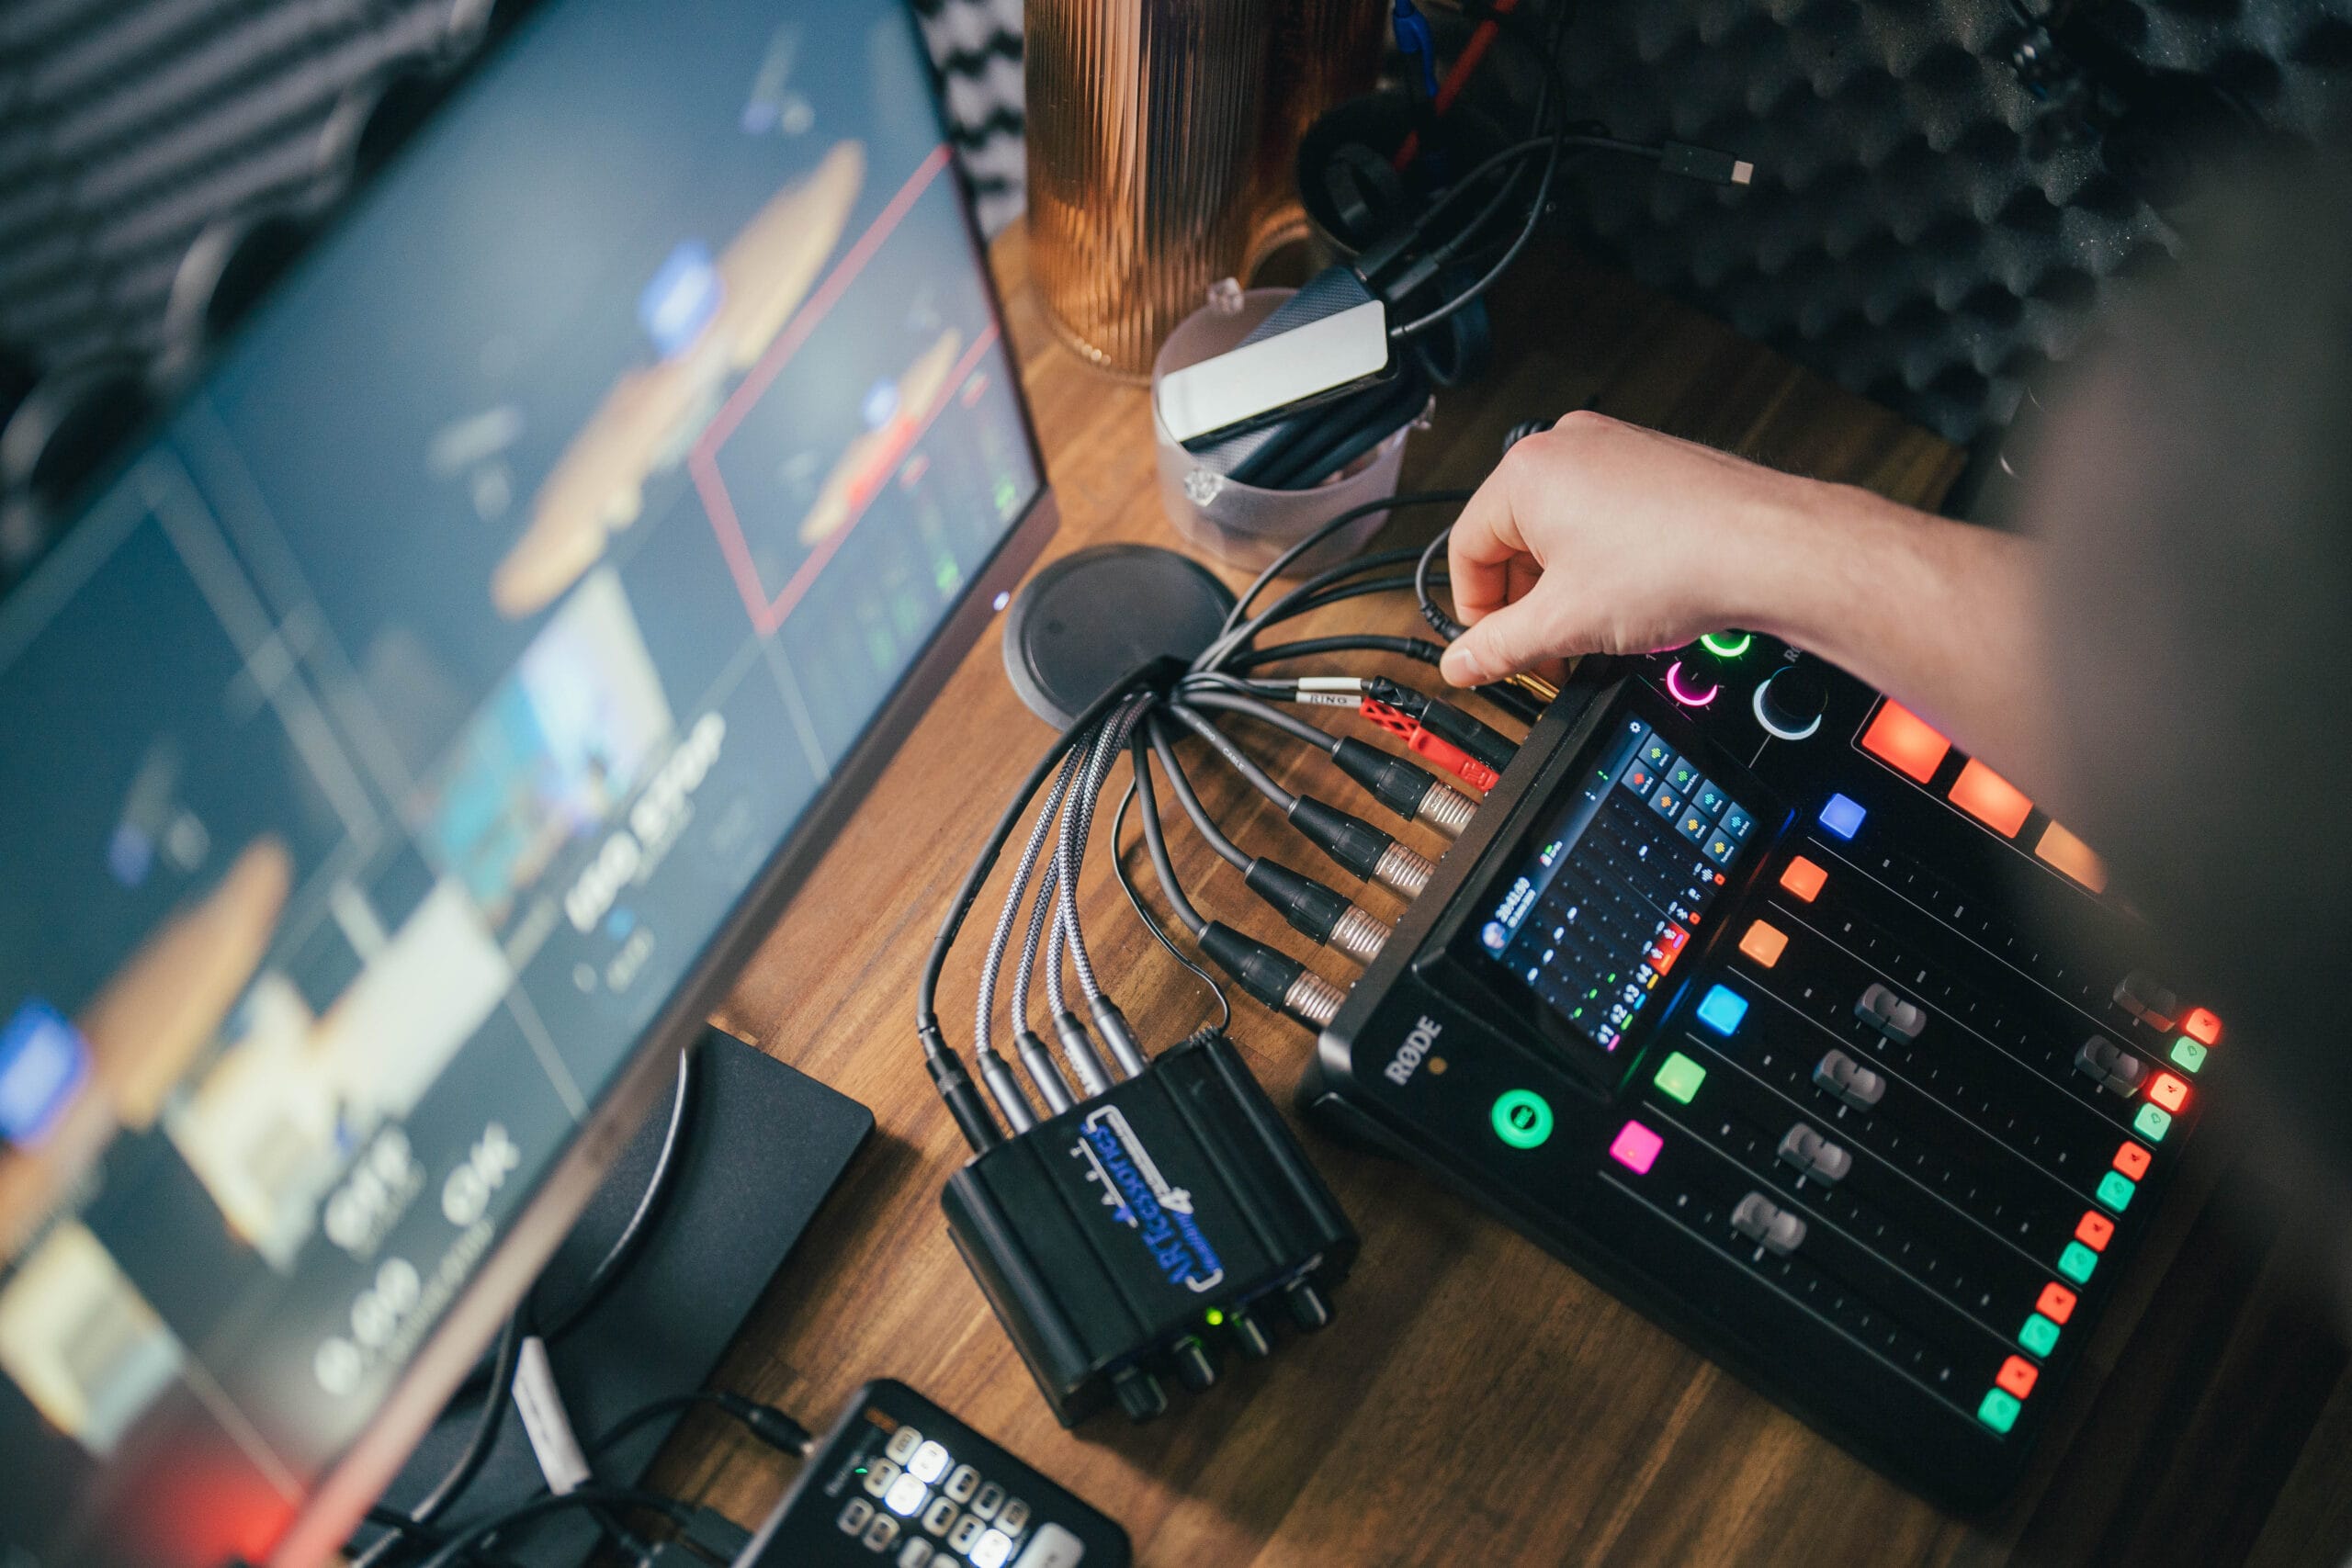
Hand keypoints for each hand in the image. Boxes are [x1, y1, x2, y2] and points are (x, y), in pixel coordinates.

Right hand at [1437, 411, 1820, 686]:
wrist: (1769, 549)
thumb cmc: (1677, 563)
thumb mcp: (1564, 624)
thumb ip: (1498, 648)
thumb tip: (1462, 664)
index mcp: (1526, 473)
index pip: (1467, 550)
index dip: (1475, 614)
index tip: (1491, 649)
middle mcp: (1566, 447)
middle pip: (1512, 539)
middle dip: (1525, 604)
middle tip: (1544, 650)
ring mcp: (1613, 449)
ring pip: (1558, 529)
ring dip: (1563, 586)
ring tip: (1591, 628)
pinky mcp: (1652, 463)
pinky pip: (1601, 515)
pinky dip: (1600, 561)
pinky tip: (1627, 598)